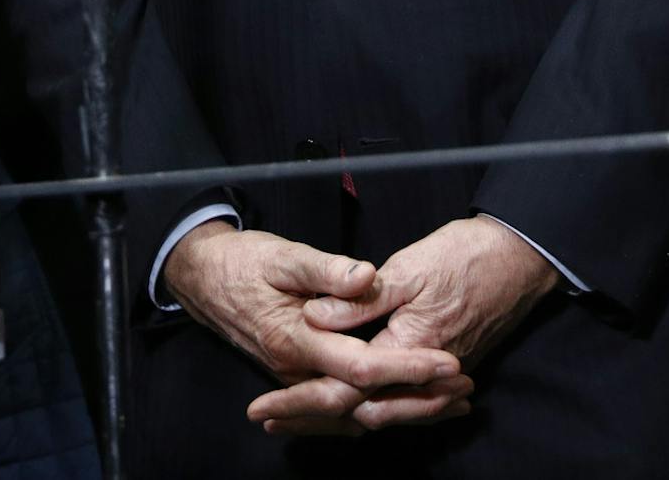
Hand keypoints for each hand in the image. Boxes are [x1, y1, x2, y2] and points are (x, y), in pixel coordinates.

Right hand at [161, 223, 464, 434]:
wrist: (203, 279)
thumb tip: (365, 277)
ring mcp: (297, 380)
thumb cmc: (244, 263)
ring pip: (355, 413)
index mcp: (296, 342)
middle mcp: (297, 371)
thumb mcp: (282, 256)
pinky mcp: (299, 378)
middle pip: (364, 403)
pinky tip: (408, 407)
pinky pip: (342, 409)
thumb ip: (325, 270)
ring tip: (452, 404)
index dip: (407, 367)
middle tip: (465, 391)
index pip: (362, 367)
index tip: (448, 361)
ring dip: (405, 411)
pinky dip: (378, 410)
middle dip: (418, 400)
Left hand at [251, 218, 553, 436]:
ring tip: (301, 421)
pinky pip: (406, 405)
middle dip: (313, 421)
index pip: (344, 390)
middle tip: (271, 422)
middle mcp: (424, 375)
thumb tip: (314, 318)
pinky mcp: (448, 370)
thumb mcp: (406, 269)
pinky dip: (377, 411)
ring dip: (340, 421)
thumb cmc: (464, 256)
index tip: (263, 408)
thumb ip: (359, 299)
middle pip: (360, 415)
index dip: (300, 402)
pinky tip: (358, 411)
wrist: (520, 258)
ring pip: (385, 415)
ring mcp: (439, 377)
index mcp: (408, 348)